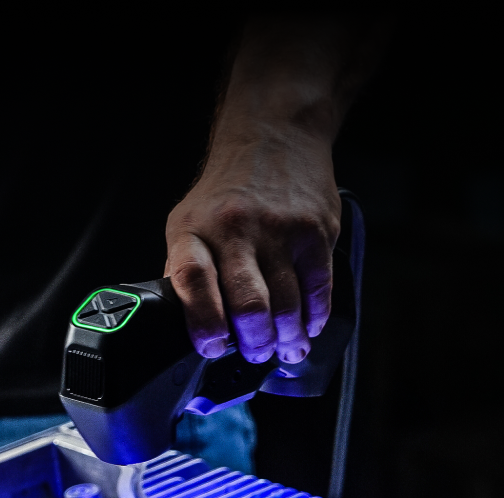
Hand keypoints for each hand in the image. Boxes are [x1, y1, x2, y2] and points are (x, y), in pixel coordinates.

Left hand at [165, 126, 340, 363]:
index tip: (213, 346)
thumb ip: (185, 273)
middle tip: (255, 353)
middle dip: (254, 343)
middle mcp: (235, 229)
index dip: (204, 322)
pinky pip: (318, 289)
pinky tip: (307, 327)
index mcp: (193, 232)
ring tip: (284, 349)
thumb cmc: (225, 193)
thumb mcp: (186, 224)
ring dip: (287, 338)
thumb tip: (188, 327)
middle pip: (248, 304)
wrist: (272, 137)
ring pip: (287, 305)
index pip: (192, 280)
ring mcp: (278, 230)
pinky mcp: (315, 231)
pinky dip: (314, 318)